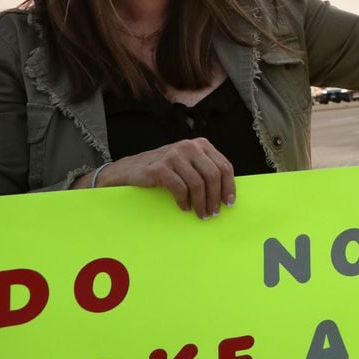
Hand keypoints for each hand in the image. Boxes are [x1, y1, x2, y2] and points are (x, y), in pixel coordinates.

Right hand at [89, 139, 235, 218]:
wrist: (130, 170)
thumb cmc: (165, 170)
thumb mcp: (188, 164)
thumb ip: (205, 169)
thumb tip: (227, 191)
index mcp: (201, 144)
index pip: (224, 166)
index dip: (229, 186)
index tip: (229, 203)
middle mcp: (189, 146)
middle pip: (213, 175)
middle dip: (215, 197)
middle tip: (214, 213)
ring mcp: (174, 155)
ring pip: (198, 183)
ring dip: (201, 203)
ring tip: (201, 214)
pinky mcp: (160, 167)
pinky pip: (180, 188)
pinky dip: (184, 201)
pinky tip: (185, 208)